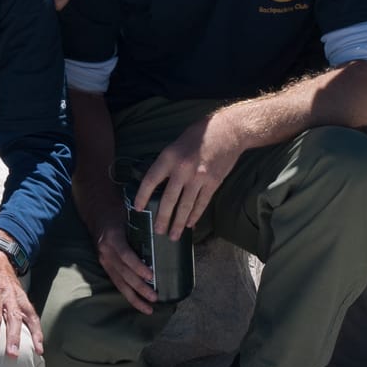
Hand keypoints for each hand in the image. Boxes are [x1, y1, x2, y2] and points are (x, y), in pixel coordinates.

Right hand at [94, 221, 157, 314]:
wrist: (96, 213)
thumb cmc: (117, 212)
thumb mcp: (128, 215)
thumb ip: (142, 225)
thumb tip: (167, 232)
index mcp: (113, 237)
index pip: (126, 255)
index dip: (138, 267)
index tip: (151, 276)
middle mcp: (106, 251)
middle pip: (124, 273)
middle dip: (140, 287)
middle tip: (155, 297)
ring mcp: (104, 260)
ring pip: (119, 283)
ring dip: (134, 298)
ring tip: (149, 309)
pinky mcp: (105, 266)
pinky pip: (117, 283)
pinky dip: (128, 295)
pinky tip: (139, 303)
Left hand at [136, 109, 243, 237]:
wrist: (228, 130)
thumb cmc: (199, 135)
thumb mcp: (175, 145)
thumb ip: (167, 163)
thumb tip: (158, 184)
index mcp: (169, 157)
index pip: (150, 180)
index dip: (142, 196)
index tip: (138, 209)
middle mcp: (183, 169)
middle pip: (169, 199)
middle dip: (162, 218)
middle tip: (158, 232)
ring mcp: (199, 177)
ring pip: (186, 206)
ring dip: (179, 223)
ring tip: (173, 236)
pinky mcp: (213, 182)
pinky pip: (202, 203)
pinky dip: (195, 216)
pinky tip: (190, 224)